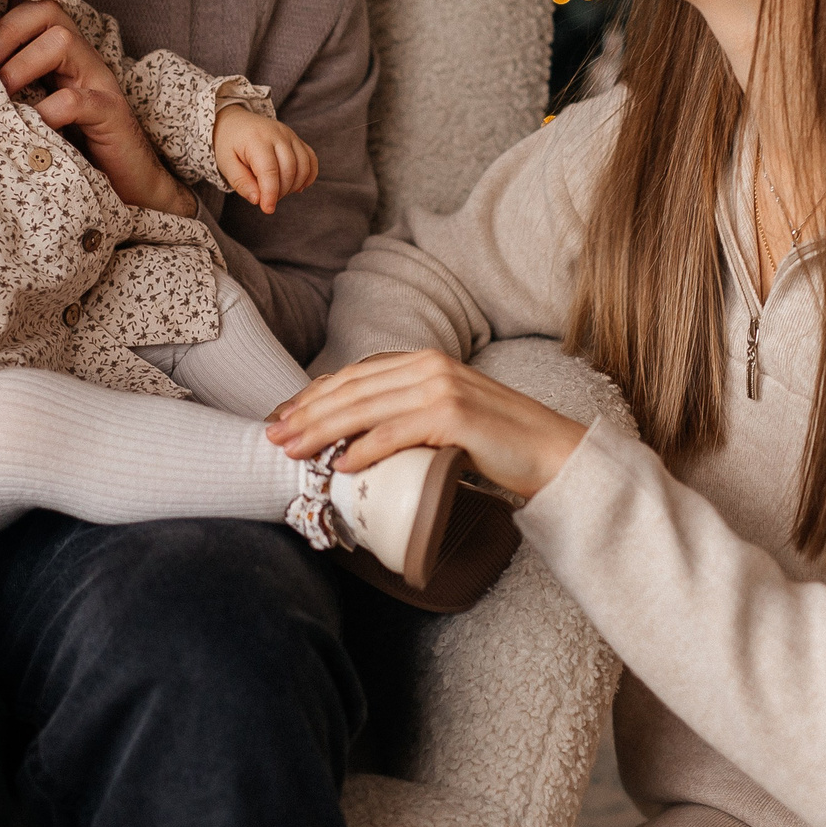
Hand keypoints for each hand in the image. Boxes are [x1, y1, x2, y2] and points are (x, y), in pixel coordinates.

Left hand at [0, 0, 192, 215]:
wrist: (134, 185)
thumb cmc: (79, 152)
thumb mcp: (42, 115)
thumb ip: (16, 95)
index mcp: (66, 57)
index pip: (34, 11)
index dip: (0, 25)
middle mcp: (85, 60)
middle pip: (48, 13)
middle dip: (7, 34)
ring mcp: (100, 83)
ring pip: (62, 42)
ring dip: (21, 66)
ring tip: (3, 97)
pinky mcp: (111, 113)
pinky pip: (74, 100)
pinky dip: (45, 111)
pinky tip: (32, 130)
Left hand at [214, 108, 317, 214]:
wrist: (234, 122)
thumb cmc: (229, 144)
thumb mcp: (226, 164)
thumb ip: (241, 182)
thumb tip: (258, 200)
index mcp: (256, 139)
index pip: (269, 170)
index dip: (271, 193)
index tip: (268, 209)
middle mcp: (277, 134)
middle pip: (289, 169)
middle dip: (281, 191)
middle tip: (267, 198)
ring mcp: (290, 135)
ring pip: (304, 166)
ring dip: (294, 186)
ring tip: (278, 191)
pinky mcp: (297, 139)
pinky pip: (311, 159)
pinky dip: (308, 176)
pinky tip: (296, 186)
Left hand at [267, 349, 588, 499]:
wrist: (552, 453)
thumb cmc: (496, 444)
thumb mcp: (444, 418)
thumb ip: (406, 416)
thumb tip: (355, 440)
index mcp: (424, 362)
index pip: (356, 374)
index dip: (314, 394)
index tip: (283, 416)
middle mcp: (429, 366)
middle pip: (352, 388)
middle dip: (307, 411)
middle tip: (273, 435)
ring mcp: (442, 388)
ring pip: (365, 408)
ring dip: (322, 430)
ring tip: (293, 450)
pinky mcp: (454, 416)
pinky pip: (396, 433)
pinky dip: (363, 449)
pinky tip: (339, 464)